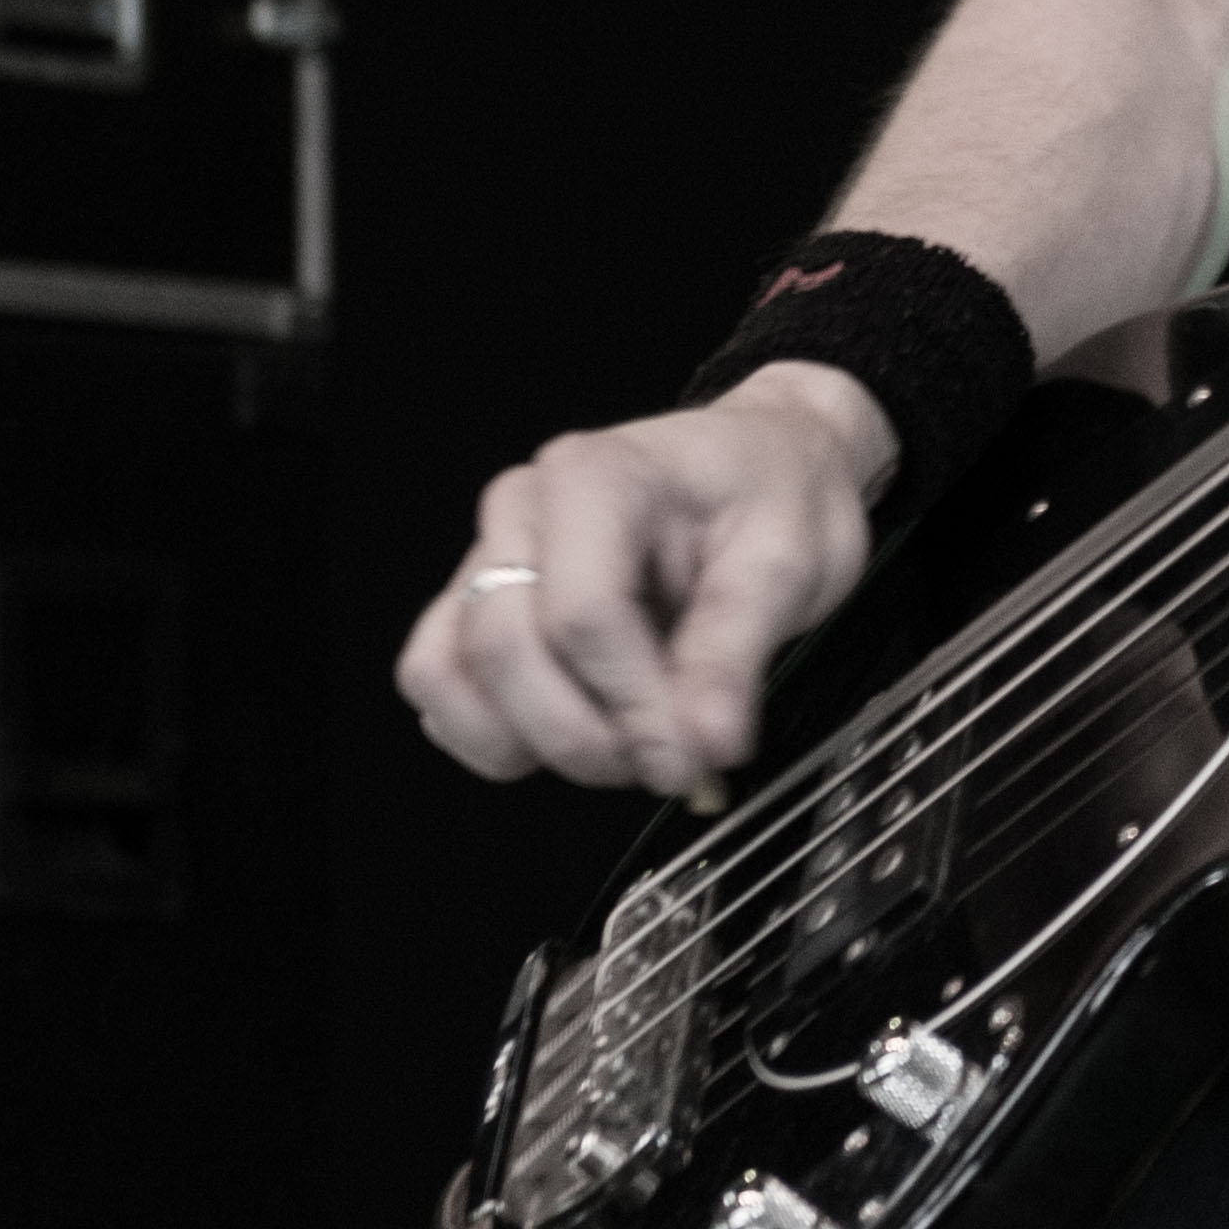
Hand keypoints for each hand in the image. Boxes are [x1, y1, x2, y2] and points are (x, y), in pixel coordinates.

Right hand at [398, 368, 895, 791]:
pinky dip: (492, 734)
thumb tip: (704, 742)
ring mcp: (490, 555)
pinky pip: (439, 684)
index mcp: (597, 476)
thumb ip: (736, 654)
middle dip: (583, 734)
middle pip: (503, 648)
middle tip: (665, 762)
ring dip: (529, 741)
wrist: (766, 467)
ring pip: (450, 672)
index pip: (582, 614)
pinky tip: (574, 732)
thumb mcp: (790, 562)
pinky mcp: (478, 605)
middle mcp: (524, 510)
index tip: (693, 755)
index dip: (635, 706)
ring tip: (620, 747)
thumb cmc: (771, 495)